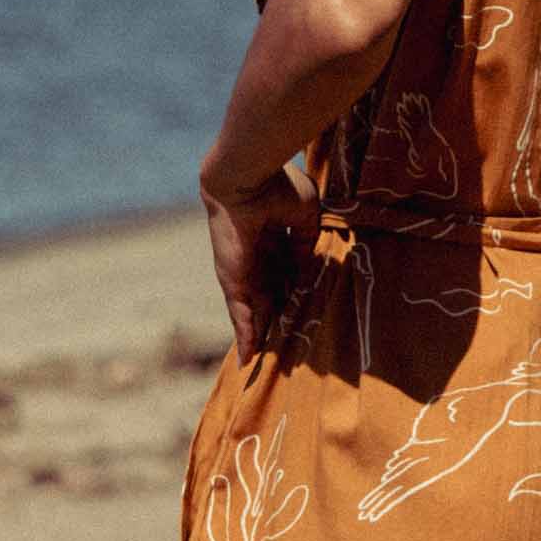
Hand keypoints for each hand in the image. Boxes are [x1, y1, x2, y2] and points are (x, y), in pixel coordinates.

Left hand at [200, 163, 322, 361]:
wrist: (246, 178)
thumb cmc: (278, 187)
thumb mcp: (304, 216)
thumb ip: (305, 243)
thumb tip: (306, 268)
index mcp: (273, 238)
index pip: (286, 272)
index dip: (296, 292)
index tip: (306, 311)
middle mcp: (256, 257)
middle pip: (270, 296)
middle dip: (277, 319)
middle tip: (288, 346)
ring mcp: (243, 270)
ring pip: (255, 310)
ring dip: (262, 335)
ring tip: (270, 362)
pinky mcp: (234, 280)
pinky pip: (241, 314)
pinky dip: (245, 335)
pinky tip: (249, 358)